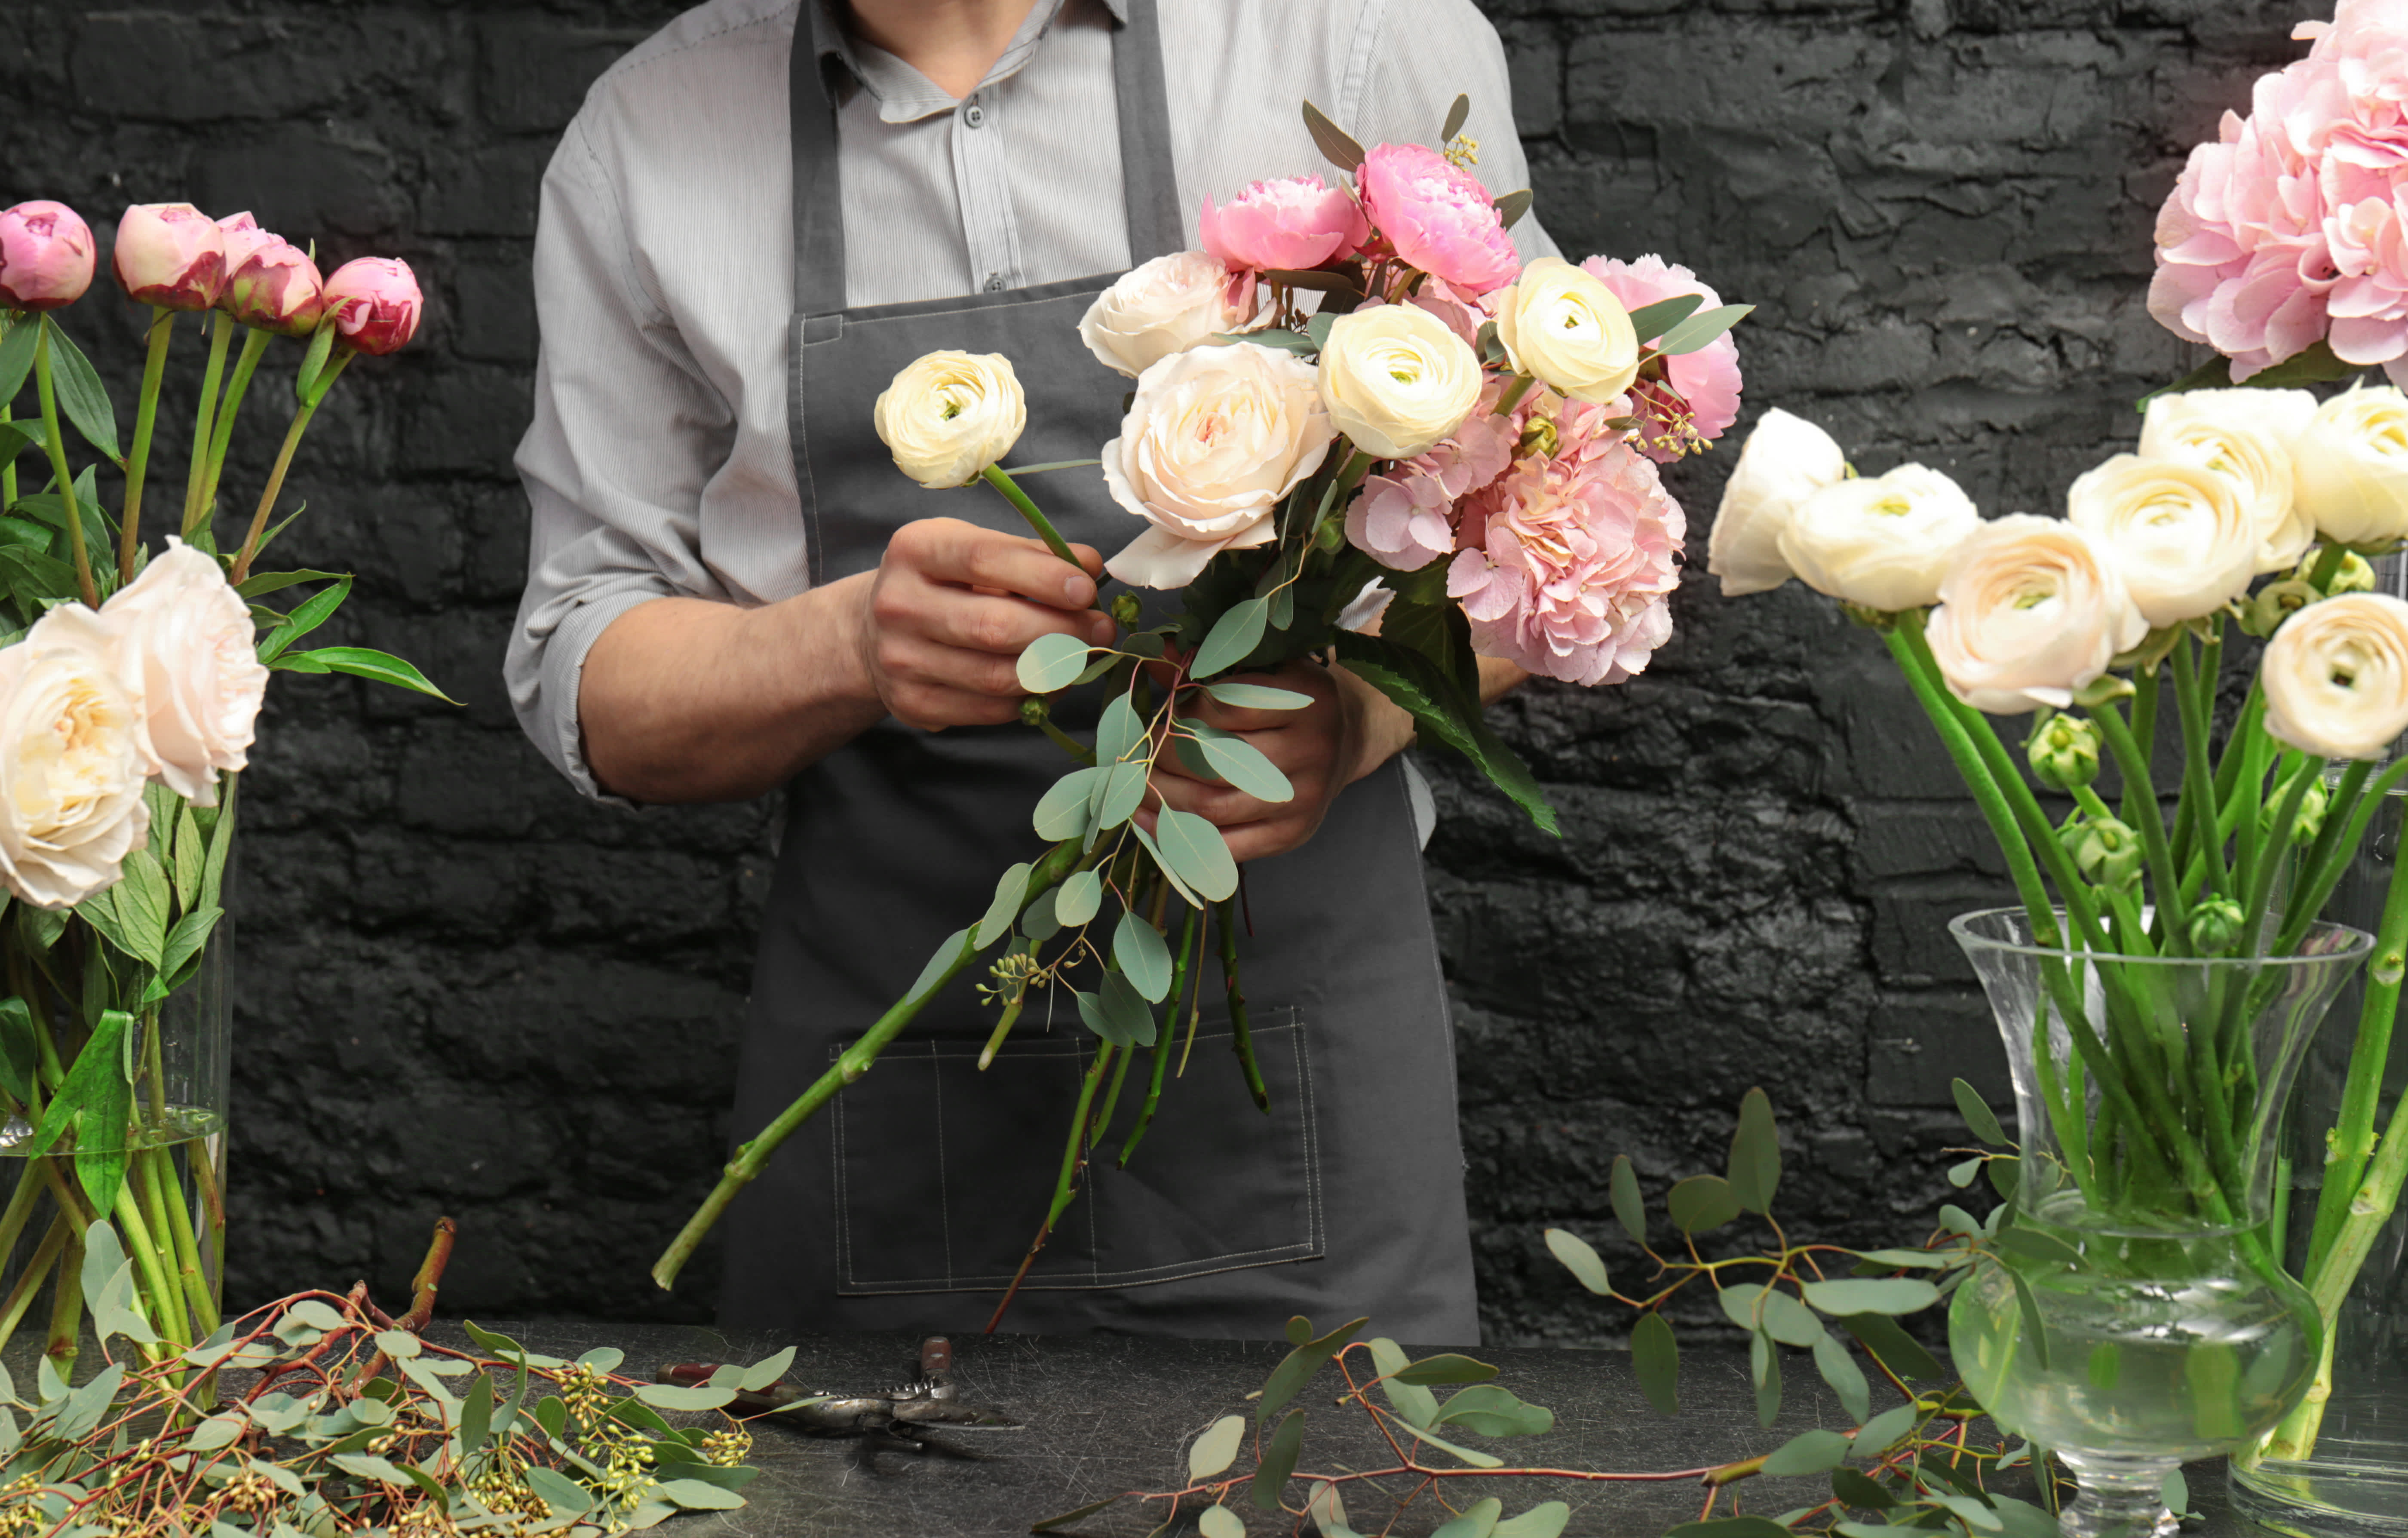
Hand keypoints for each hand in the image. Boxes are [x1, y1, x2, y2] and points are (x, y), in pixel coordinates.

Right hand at [853, 517, 1114, 729]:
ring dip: (1055, 670)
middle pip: (993, 625)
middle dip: (1060, 630)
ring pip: (995, 675)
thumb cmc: (942, 581)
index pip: (984, 560)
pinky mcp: (912, 704)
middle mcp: (899, 604)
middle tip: (1101, 629)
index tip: (1087, 588)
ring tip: (1085, 656)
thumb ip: (1030, 554)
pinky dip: (1031, 698)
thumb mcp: (973, 548)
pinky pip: (988, 709)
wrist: (873, 631)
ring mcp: (901, 659)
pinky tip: (1053, 682)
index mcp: (916, 550)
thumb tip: (1090, 566)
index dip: (1042, 576)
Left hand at [1144, 659, 1415, 862]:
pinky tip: (1151, 825)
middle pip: (1216, 760)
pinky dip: (1183, 841)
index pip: (1223, 705)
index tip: (1157, 715)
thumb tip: (1151, 653)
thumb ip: (1208, 665)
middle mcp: (1311, 747)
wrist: (1348, 737)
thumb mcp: (1262, 668)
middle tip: (1133, 755)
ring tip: (1131, 790)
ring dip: (1163, 801)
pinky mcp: (1294, 833)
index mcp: (1304, 696)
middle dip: (1162, 760)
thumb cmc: (1290, 698)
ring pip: (1216, 806)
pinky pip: (1230, 847)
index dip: (1180, 712)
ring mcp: (1305, 796)